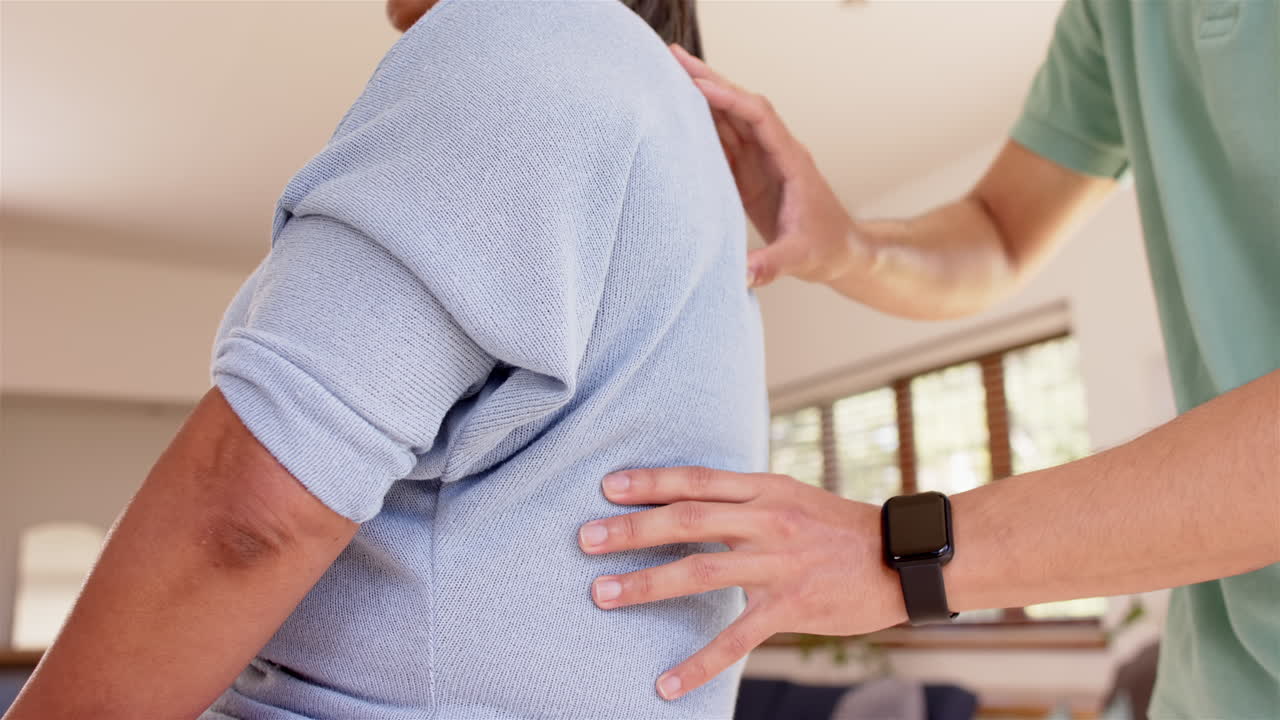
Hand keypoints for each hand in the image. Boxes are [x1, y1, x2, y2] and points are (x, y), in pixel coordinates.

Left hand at [578, 467, 906, 700]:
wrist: (902, 558)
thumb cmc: (839, 528)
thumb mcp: (792, 497)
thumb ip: (744, 499)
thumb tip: (693, 497)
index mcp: (766, 490)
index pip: (697, 480)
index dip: (650, 481)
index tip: (607, 486)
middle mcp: (768, 521)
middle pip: (688, 519)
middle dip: (632, 529)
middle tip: (585, 539)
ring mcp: (779, 563)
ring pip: (701, 570)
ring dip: (646, 583)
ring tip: (602, 594)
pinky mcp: (792, 606)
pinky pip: (737, 638)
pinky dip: (699, 663)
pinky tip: (666, 682)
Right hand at [670, 44, 862, 288]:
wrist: (839, 252)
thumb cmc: (825, 249)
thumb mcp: (800, 258)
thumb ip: (772, 265)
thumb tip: (743, 275)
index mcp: (790, 161)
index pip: (758, 117)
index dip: (729, 99)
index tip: (697, 86)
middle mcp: (775, 152)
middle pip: (739, 105)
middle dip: (708, 80)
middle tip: (673, 57)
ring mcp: (761, 161)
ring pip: (729, 118)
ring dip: (701, 96)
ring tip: (666, 75)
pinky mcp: (749, 174)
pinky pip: (723, 142)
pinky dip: (700, 124)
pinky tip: (676, 113)